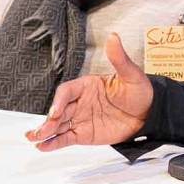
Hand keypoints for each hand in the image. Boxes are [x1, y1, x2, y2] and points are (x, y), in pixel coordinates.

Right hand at [24, 33, 154, 150]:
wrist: (149, 114)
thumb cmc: (139, 92)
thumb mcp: (131, 74)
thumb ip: (119, 58)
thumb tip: (113, 37)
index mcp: (86, 85)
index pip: (66, 91)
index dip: (59, 101)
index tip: (56, 112)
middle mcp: (79, 102)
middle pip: (58, 110)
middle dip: (49, 120)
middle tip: (41, 130)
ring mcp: (80, 118)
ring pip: (58, 125)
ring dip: (45, 131)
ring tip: (33, 138)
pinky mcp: (84, 134)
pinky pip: (66, 138)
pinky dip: (54, 143)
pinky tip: (43, 146)